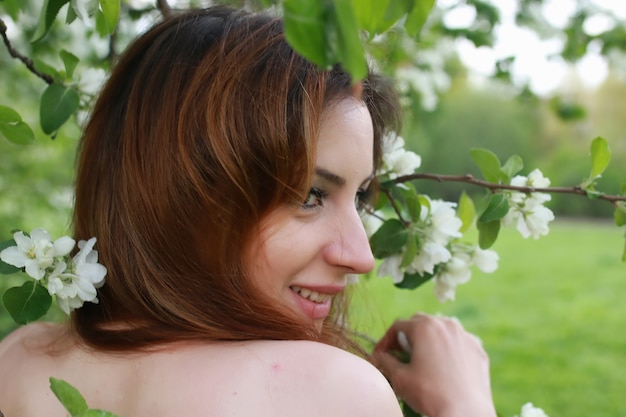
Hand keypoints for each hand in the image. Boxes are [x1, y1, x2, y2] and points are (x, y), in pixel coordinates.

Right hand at [373, 313, 496, 416]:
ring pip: (442, 330)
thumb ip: (385, 362)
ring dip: (429, 341)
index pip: (398, 326)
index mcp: (425, 327)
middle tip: (401, 355)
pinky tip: (445, 368)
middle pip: (420, 323)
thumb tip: (378, 357)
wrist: (466, 412)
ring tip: (424, 360)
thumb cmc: (430, 394)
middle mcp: (446, 325)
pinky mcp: (478, 350)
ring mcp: (465, 336)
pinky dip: (449, 350)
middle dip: (408, 336)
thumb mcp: (400, 378)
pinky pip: (458, 343)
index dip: (386, 340)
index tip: (381, 355)